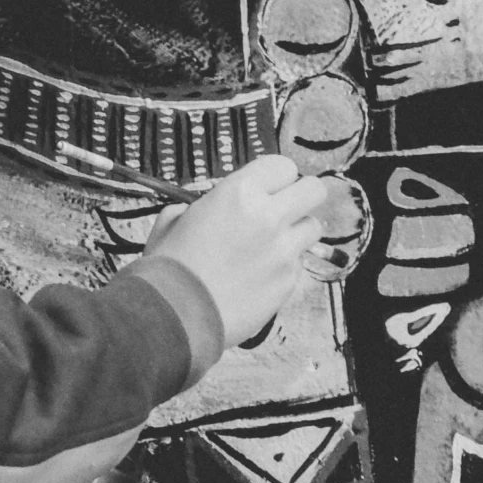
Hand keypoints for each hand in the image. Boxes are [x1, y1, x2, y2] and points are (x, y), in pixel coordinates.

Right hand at [144, 155, 331, 345]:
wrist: (173, 316)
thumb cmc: (168, 268)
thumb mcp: (174, 220)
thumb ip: (202, 205)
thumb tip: (212, 205)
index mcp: (239, 193)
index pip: (283, 166)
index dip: (274, 178)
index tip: (266, 189)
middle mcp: (268, 217)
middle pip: (313, 189)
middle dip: (300, 197)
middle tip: (283, 209)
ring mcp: (283, 251)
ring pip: (314, 227)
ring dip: (296, 232)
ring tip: (272, 245)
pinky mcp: (288, 281)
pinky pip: (299, 264)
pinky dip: (284, 266)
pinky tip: (259, 276)